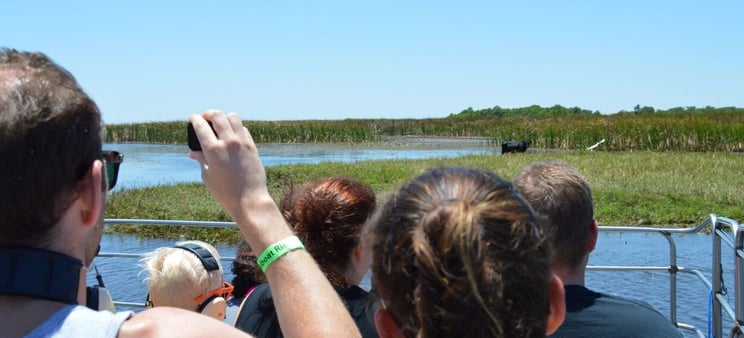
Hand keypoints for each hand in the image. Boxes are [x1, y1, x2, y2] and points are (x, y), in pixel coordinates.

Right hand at [188, 110, 270, 224]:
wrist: (249, 200)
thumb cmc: (225, 192)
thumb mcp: (207, 176)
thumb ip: (200, 159)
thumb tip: (192, 152)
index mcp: (213, 150)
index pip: (201, 125)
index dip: (194, 119)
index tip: (192, 119)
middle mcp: (228, 142)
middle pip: (217, 115)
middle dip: (208, 114)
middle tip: (205, 118)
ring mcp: (242, 143)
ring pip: (233, 117)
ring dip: (224, 117)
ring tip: (219, 124)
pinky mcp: (252, 146)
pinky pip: (243, 128)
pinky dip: (235, 127)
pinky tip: (232, 135)